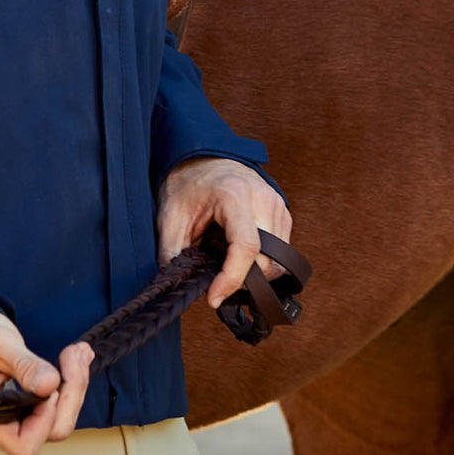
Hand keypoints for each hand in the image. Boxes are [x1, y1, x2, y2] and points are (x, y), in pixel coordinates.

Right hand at [0, 311, 91, 454]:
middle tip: (76, 354)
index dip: (44, 420)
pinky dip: (66, 387)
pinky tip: (71, 362)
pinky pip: (52, 412)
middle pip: (49, 433)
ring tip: (77, 353)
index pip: (24, 445)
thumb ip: (25, 366)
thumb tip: (50, 385)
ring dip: (73, 388)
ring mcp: (11, 424)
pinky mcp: (22, 414)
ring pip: (56, 422)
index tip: (50, 383)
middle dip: (71, 394)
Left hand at [157, 156, 291, 309]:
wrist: (204, 157)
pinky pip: (280, 253)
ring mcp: (278, 206)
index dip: (232, 279)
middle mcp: (263, 199)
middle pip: (267, 260)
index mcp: (235, 195)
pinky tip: (236, 251)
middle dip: (242, 280)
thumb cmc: (188, 183)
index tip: (213, 298)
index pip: (246, 246)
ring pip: (277, 261)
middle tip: (213, 278)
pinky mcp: (283, 214)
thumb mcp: (170, 216)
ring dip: (253, 273)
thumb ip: (172, 252)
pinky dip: (261, 262)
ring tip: (223, 258)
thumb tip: (180, 285)